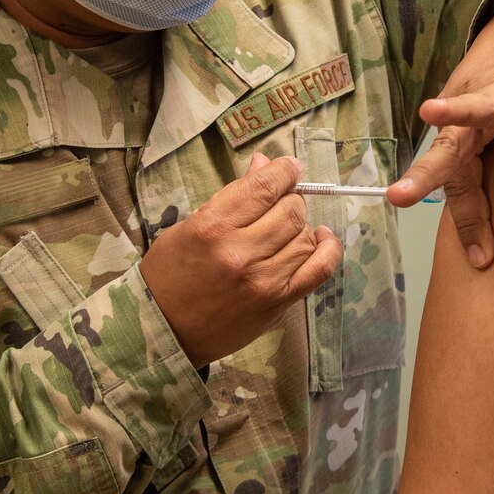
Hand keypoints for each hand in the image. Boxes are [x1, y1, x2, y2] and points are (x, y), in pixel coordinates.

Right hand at [143, 154, 343, 367]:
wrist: (165, 328)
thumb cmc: (170, 272)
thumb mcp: (191, 225)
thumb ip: (233, 195)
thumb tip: (266, 164)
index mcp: (212, 227)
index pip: (263, 187)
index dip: (284, 171)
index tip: (289, 167)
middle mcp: (241, 253)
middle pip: (290, 210)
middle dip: (290, 199)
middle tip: (280, 203)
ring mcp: (263, 281)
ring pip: (305, 237)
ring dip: (300, 225)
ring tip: (285, 227)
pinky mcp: (277, 304)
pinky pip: (319, 271)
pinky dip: (328, 250)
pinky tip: (321, 238)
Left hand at [388, 0, 493, 267]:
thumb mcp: (493, 137)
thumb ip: (483, 178)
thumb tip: (482, 247)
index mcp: (465, 136)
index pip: (458, 183)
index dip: (468, 220)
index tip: (481, 258)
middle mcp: (477, 113)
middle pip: (448, 148)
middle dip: (424, 174)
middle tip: (398, 196)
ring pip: (481, 105)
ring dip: (459, 109)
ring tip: (432, 112)